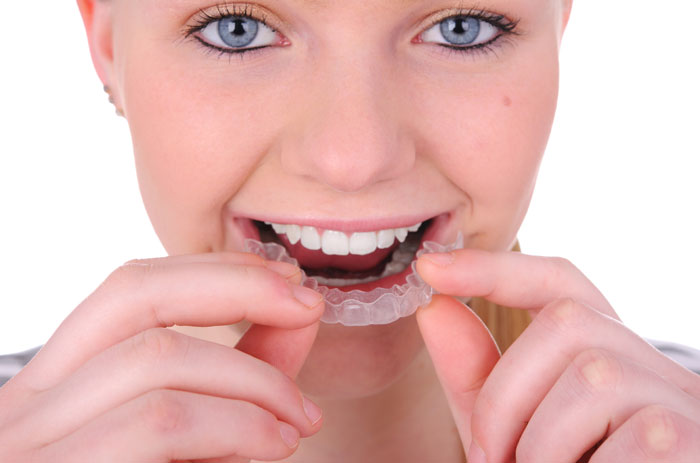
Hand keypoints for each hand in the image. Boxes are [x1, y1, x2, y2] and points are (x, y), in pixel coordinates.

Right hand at [0, 252, 324, 461]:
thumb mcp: (199, 437)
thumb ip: (243, 375)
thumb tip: (298, 309)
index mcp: (58, 388)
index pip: (130, 289)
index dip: (218, 272)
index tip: (291, 286)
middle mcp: (26, 407)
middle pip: (134, 296)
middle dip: (238, 288)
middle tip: (307, 307)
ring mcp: (30, 449)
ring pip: (157, 361)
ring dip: (253, 381)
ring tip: (298, 421)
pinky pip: (159, 423)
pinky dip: (235, 426)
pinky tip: (273, 448)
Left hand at [416, 249, 699, 461]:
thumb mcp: (507, 431)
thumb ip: (475, 377)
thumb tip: (433, 306)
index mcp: (604, 358)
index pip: (560, 284)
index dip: (497, 269)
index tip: (431, 268)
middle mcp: (652, 367)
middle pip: (567, 322)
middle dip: (506, 396)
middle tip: (491, 457)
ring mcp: (682, 400)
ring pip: (593, 375)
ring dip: (541, 444)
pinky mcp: (697, 440)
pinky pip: (636, 436)